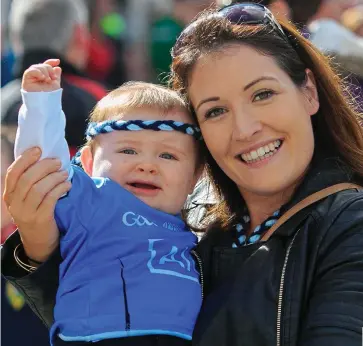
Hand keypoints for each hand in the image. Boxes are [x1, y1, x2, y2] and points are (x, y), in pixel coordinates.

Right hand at [3, 147, 70, 261]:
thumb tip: (45, 158)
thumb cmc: (37, 213)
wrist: (39, 241)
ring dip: (54, 177)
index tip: (39, 149)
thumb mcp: (27, 199)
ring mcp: (26, 213)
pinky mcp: (40, 219)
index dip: (25, 159)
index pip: (12, 173)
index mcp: (9, 195)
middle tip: (58, 162)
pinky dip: (60, 189)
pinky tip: (67, 185)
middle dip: (44, 166)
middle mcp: (14, 204)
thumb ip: (31, 182)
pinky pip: (50, 199)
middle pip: (27, 178)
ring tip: (65, 174)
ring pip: (39, 188)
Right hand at [22, 59, 61, 92]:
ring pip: (36, 67)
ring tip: (48, 79)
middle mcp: (37, 76)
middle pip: (42, 65)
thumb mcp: (55, 84)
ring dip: (44, 71)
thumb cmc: (51, 96)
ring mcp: (31, 78)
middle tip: (53, 78)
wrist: (46, 103)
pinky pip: (29, 71)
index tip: (58, 61)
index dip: (51, 62)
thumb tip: (58, 67)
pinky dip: (37, 72)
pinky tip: (42, 77)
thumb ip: (56, 76)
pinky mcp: (26, 81)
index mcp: (44, 76)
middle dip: (49, 69)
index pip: (46, 65)